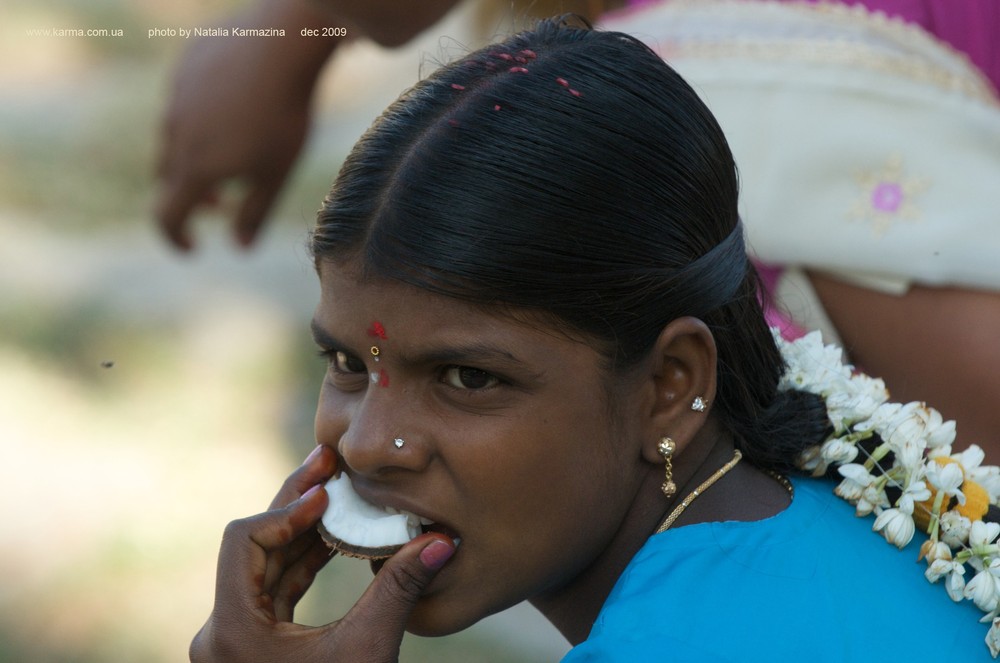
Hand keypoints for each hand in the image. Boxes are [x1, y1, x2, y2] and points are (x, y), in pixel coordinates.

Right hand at [154, 3, 338, 250]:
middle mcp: (174, 134)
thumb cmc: (285, 116)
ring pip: (174, 138)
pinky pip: (183, 102)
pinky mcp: (184, 68)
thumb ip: (255, 213)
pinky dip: (200, 121)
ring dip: (194, 159)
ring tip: (230, 157)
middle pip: (168, 178)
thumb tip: (239, 248)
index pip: (166, 216)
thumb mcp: (276, 173)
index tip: (193, 248)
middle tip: (223, 204)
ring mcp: (175, 98)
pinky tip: (233, 112)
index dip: (176, 238)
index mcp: (194, 168)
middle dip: (191, 199)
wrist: (282, 44)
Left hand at [191, 445, 456, 661]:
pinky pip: (273, 589)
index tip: (331, 495)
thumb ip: (399, 590)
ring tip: (341, 497)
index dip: (288, 508)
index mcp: (232, 631)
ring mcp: (234, 641)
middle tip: (331, 464)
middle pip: (254, 546)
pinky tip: (336, 541)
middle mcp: (222, 632)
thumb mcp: (369, 651)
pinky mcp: (253, 648)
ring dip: (304, 532)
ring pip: (264, 566)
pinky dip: (304, 562)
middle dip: (297, 505)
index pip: (245, 539)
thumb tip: (441, 541)